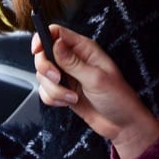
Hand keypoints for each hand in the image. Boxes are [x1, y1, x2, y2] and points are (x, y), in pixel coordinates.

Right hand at [34, 25, 158, 158]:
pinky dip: (52, 98)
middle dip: (46, 69)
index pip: (57, 33)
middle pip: (44, 54)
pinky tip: (68, 103)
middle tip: (58, 79)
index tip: (36, 51)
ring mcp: (67, 76)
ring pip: (43, 75)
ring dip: (53, 89)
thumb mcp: (96, 78)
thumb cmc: (118, 98)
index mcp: (84, 49)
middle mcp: (73, 59)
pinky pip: (45, 91)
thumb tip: (56, 42)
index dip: (42, 38)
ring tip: (72, 97)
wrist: (122, 125)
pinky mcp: (63, 91)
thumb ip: (72, 62)